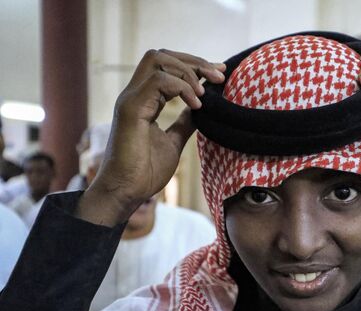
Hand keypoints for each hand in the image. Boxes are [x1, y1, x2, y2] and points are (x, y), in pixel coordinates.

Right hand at [77, 49, 225, 225]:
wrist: (127, 192)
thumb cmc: (145, 171)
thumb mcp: (173, 141)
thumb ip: (184, 122)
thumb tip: (200, 109)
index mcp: (144, 100)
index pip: (167, 66)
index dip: (195, 66)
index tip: (220, 74)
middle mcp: (135, 94)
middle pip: (161, 54)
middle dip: (194, 61)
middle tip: (218, 77)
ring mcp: (131, 99)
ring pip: (157, 59)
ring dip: (188, 72)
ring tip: (204, 95)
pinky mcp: (130, 109)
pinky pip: (158, 82)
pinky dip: (181, 88)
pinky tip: (196, 105)